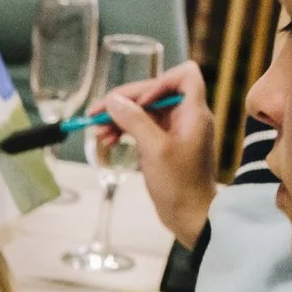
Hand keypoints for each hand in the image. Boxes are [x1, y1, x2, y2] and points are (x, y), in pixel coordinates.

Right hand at [100, 60, 216, 249]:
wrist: (191, 216)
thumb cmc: (179, 185)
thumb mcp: (153, 150)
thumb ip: (134, 121)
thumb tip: (113, 100)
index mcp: (193, 112)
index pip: (183, 75)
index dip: (157, 82)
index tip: (136, 102)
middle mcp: (187, 116)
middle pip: (155, 92)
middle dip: (126, 101)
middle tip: (98, 112)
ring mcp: (176, 130)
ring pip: (146, 111)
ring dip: (121, 117)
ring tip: (98, 131)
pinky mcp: (166, 144)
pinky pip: (144, 128)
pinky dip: (127, 130)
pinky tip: (109, 140)